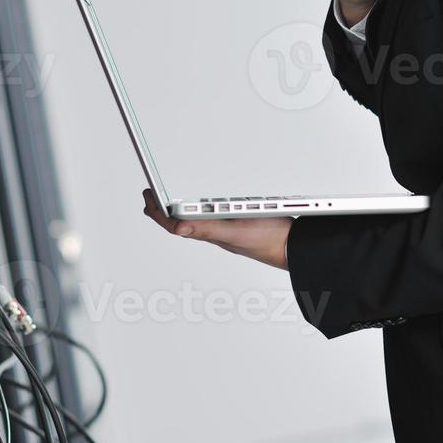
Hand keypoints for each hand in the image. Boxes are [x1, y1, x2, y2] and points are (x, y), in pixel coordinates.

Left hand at [142, 189, 292, 270]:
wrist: (295, 247)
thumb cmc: (269, 241)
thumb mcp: (234, 230)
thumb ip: (206, 228)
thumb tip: (177, 227)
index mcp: (211, 231)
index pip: (176, 223)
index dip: (159, 210)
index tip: (147, 195)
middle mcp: (217, 231)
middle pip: (182, 222)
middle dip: (164, 211)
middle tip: (150, 198)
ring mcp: (228, 230)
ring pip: (197, 221)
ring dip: (181, 212)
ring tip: (168, 206)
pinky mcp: (241, 226)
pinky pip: (214, 219)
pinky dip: (202, 212)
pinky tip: (204, 212)